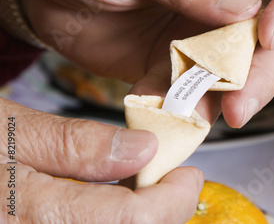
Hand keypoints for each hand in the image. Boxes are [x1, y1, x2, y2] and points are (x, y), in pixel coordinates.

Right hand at [0, 97, 202, 222]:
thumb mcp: (3, 126)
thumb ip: (72, 145)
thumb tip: (140, 149)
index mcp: (19, 213)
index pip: (126, 222)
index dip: (169, 202)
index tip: (187, 175)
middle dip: (156, 218)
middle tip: (171, 187)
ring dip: (131, 220)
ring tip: (140, 193)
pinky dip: (100, 221)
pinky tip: (101, 204)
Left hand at [13, 0, 273, 127]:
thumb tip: (247, 11)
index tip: (270, 34)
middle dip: (267, 70)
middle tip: (240, 100)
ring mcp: (207, 30)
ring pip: (246, 70)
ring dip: (234, 96)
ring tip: (209, 113)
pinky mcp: (181, 63)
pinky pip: (200, 91)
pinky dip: (191, 107)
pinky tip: (169, 110)